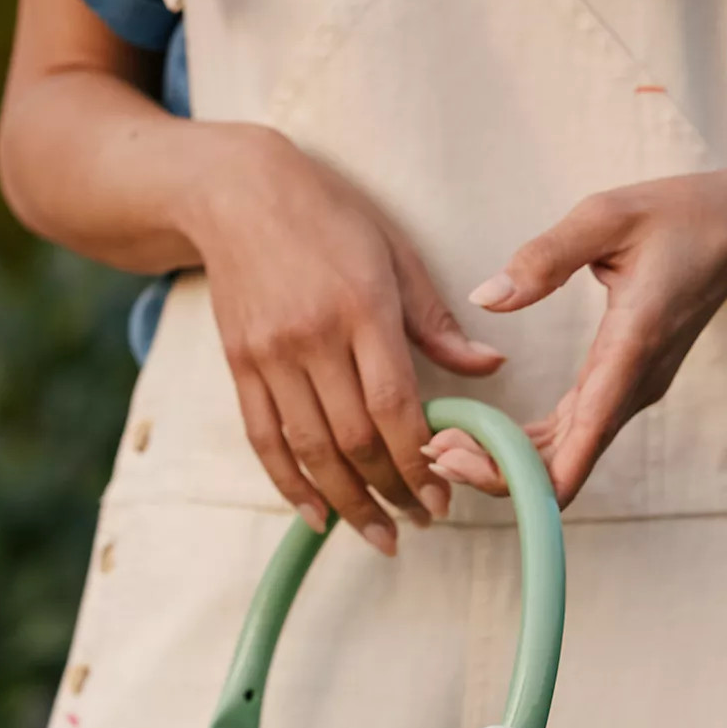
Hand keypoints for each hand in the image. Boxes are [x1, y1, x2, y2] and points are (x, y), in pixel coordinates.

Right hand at [184, 127, 504, 550]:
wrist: (237, 193)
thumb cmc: (329, 217)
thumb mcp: (395, 254)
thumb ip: (438, 321)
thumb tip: (490, 369)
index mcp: (362, 307)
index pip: (393, 406)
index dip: (418, 463)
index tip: (441, 496)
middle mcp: (312, 337)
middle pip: (353, 439)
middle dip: (390, 492)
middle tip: (420, 522)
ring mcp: (270, 356)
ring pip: (310, 450)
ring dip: (347, 503)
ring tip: (378, 534)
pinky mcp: (239, 366)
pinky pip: (264, 440)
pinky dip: (290, 486)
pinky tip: (317, 517)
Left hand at [424, 168, 726, 506]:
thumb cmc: (680, 215)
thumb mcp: (609, 215)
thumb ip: (546, 256)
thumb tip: (486, 296)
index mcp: (629, 351)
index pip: (576, 451)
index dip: (514, 475)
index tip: (459, 458)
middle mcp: (630, 388)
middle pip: (559, 470)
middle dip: (492, 471)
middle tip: (430, 449)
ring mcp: (626, 394)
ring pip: (561, 459)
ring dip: (502, 462)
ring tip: (441, 443)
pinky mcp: (618, 389)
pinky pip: (568, 436)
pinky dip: (522, 444)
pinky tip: (477, 432)